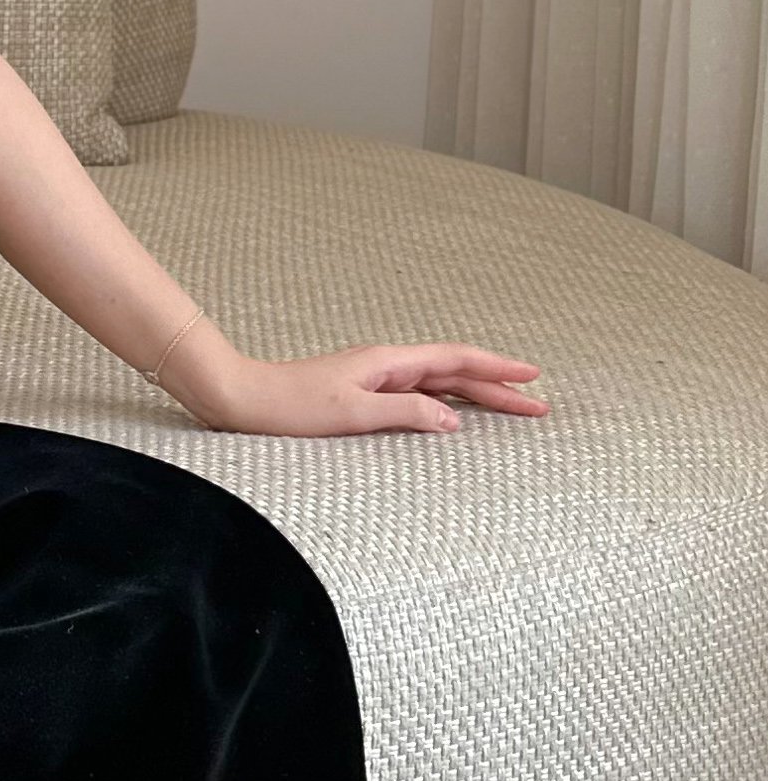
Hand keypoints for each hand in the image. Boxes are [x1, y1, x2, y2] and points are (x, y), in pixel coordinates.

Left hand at [177, 331, 546, 439]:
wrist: (241, 399)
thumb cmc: (290, 406)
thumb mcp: (352, 414)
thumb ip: (406, 414)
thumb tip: (454, 420)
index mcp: (387, 362)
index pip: (456, 360)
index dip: (497, 368)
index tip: (533, 376)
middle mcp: (385, 365)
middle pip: (454, 372)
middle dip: (498, 387)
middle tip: (539, 405)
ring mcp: (374, 378)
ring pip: (438, 383)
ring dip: (475, 395)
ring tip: (511, 409)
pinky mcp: (361, 394)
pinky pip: (417, 395)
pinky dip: (446, 403)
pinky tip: (454, 415)